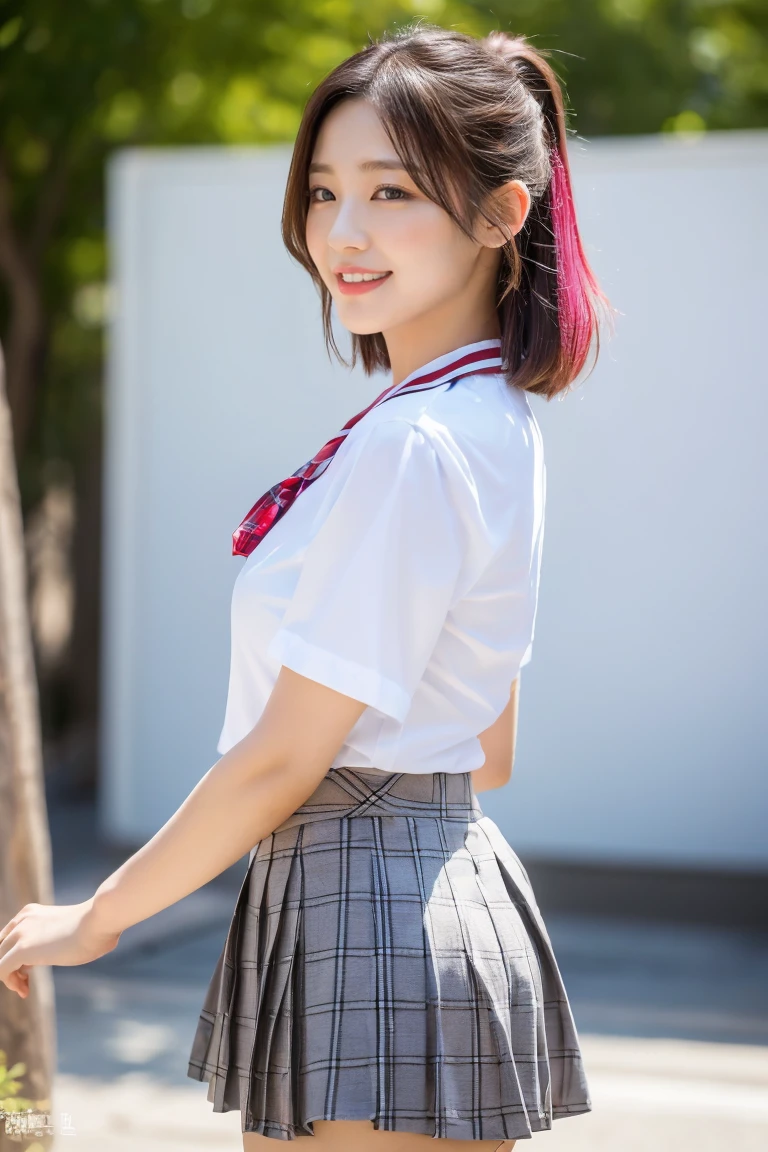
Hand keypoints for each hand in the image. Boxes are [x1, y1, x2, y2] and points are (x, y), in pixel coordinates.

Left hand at [0, 900, 121, 997]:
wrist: (100, 920)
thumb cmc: (96, 927)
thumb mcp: (68, 932)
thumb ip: (54, 941)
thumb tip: (59, 952)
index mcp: (31, 913)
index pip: (8, 939)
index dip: (13, 959)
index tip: (28, 973)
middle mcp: (22, 920)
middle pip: (0, 950)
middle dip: (10, 970)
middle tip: (25, 985)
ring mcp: (20, 933)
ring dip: (10, 979)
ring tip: (24, 989)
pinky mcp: (22, 949)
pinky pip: (0, 970)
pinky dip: (9, 983)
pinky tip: (24, 990)